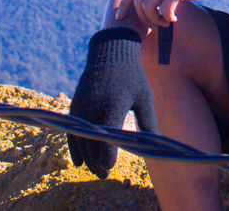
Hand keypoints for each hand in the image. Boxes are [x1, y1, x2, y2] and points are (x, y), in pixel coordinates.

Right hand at [67, 28, 156, 177]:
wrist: (110, 52)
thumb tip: (156, 145)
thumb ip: (148, 122)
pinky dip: (74, 146)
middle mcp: (93, 108)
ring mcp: (82, 107)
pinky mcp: (75, 105)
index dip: (106, 157)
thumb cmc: (132, 76)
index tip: (110, 167)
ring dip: (86, 157)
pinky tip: (79, 161)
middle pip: (91, 143)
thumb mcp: (144, 97)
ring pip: (80, 139)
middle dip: (96, 162)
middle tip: (104, 175)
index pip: (106, 139)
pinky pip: (72, 131)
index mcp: (112, 106)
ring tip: (96, 170)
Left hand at [115, 0, 221, 29]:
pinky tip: (175, 19)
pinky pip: (164, 10)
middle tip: (156, 25)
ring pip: (147, 6)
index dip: (124, 5)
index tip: (120, 18)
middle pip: (137, 0)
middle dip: (143, 18)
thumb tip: (149, 7)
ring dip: (155, 20)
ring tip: (166, 22)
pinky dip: (167, 19)